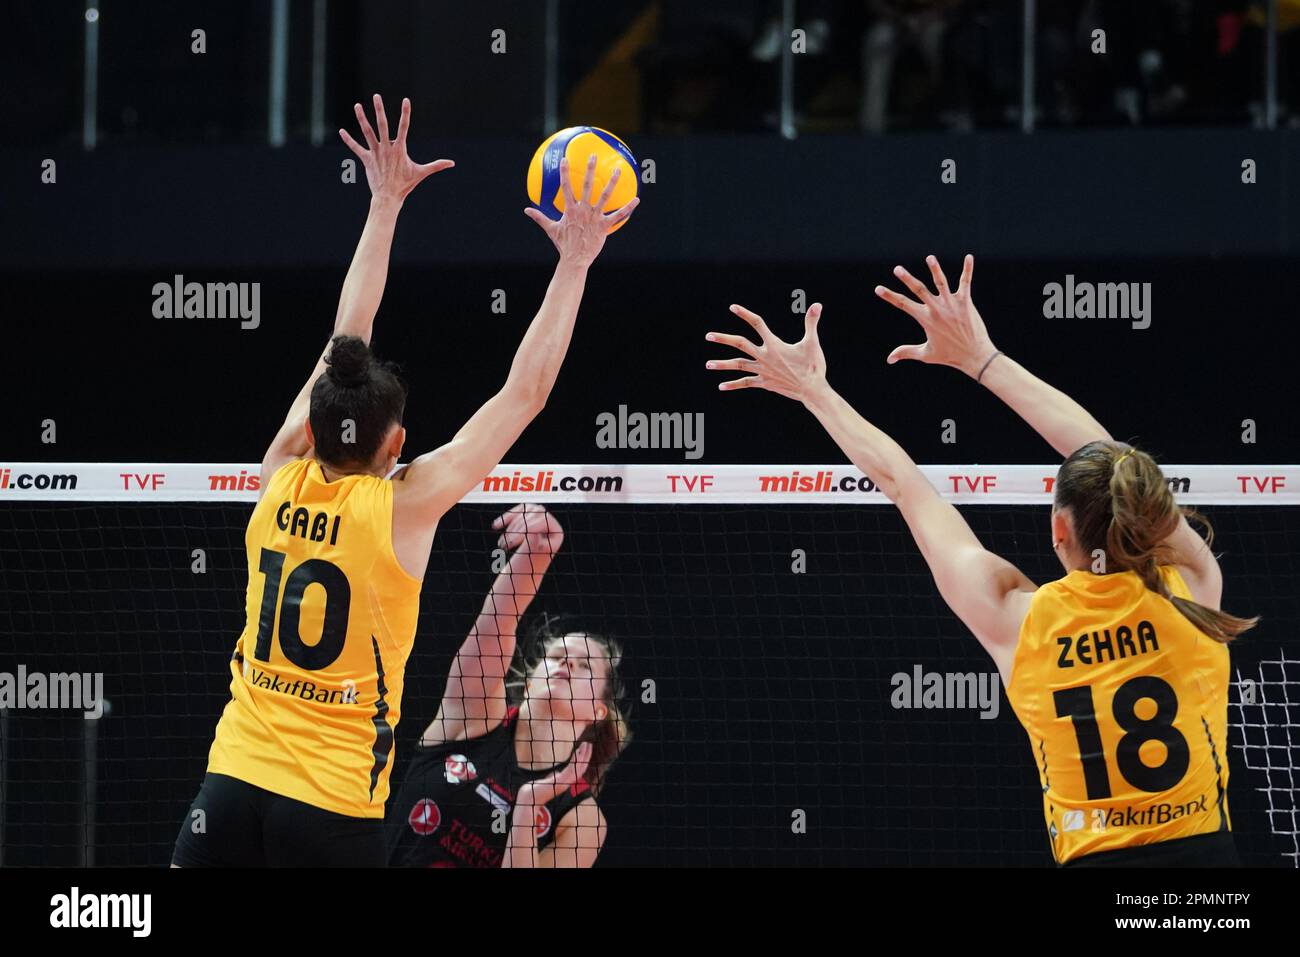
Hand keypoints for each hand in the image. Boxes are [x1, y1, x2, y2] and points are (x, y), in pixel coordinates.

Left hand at [339, 95, 453, 202]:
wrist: (388, 197)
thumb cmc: (405, 185)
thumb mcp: (421, 173)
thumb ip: (436, 166)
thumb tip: (452, 163)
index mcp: (399, 149)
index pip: (404, 127)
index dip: (405, 113)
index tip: (406, 100)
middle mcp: (386, 148)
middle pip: (382, 125)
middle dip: (379, 109)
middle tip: (376, 96)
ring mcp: (375, 153)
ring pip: (367, 132)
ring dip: (362, 118)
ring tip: (357, 105)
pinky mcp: (366, 160)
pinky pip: (356, 148)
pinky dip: (348, 140)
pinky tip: (341, 131)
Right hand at [490, 503, 563, 556]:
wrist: (531, 559)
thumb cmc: (535, 560)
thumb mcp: (534, 553)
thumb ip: (534, 542)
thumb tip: (532, 532)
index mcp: (556, 530)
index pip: (540, 524)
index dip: (524, 532)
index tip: (510, 544)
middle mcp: (548, 519)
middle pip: (529, 520)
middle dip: (514, 533)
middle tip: (503, 547)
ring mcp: (538, 513)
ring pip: (521, 516)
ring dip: (509, 530)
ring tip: (501, 545)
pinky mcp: (527, 511)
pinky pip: (515, 513)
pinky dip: (505, 519)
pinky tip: (495, 526)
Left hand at [516, 741, 591, 806]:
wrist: (531, 797)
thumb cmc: (539, 789)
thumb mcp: (551, 781)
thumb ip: (556, 777)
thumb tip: (558, 773)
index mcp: (567, 782)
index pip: (579, 770)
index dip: (584, 760)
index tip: (585, 750)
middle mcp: (568, 782)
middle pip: (582, 767)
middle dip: (587, 756)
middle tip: (589, 744)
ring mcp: (565, 782)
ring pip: (579, 767)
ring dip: (583, 755)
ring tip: (586, 744)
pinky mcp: (560, 781)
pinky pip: (572, 768)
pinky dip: (576, 759)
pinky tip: (577, 751)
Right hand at [524, 155, 638, 266]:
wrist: (575, 260)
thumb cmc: (563, 245)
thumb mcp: (551, 229)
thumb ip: (539, 217)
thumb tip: (526, 210)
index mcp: (570, 209)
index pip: (566, 187)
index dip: (565, 172)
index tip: (565, 159)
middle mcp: (583, 210)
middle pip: (587, 186)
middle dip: (589, 169)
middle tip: (593, 156)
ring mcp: (594, 217)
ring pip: (605, 196)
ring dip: (612, 182)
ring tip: (617, 169)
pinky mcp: (604, 226)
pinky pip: (618, 215)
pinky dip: (628, 208)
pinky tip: (637, 199)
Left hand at [705, 302, 826, 402]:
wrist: (812, 390)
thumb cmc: (813, 366)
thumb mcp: (812, 342)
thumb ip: (811, 323)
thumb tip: (818, 305)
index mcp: (774, 344)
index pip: (757, 324)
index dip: (745, 314)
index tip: (732, 308)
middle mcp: (765, 356)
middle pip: (740, 344)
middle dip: (724, 339)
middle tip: (708, 336)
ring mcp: (763, 370)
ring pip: (738, 365)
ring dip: (722, 364)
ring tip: (708, 364)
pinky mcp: (764, 383)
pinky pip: (745, 383)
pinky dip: (733, 384)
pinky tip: (721, 386)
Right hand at [874, 254, 996, 377]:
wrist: (975, 355)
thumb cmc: (950, 356)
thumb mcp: (926, 355)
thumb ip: (906, 352)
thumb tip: (889, 359)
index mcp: (926, 319)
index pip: (903, 305)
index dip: (889, 296)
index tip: (878, 288)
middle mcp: (937, 309)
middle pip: (919, 290)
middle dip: (907, 279)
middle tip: (897, 269)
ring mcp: (952, 304)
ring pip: (941, 282)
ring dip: (935, 269)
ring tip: (930, 258)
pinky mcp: (966, 302)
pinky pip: (965, 282)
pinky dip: (967, 270)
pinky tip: (968, 257)